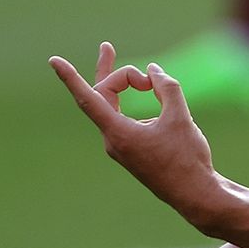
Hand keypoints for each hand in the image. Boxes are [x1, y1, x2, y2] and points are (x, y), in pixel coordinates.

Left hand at [49, 42, 226, 230]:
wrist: (195, 195)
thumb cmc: (186, 159)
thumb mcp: (180, 117)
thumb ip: (166, 88)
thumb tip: (153, 70)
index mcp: (118, 134)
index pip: (87, 99)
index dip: (70, 77)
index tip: (53, 60)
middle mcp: (113, 141)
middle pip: (102, 96)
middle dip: (114, 75)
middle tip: (114, 52)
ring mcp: (121, 147)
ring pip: (112, 106)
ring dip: (124, 87)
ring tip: (148, 80)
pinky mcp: (131, 151)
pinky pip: (123, 119)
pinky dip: (134, 103)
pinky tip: (155, 101)